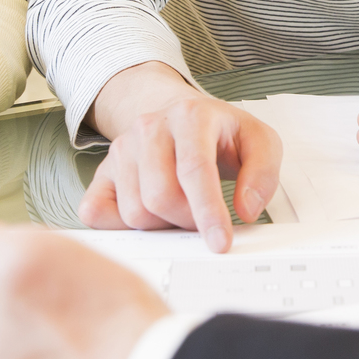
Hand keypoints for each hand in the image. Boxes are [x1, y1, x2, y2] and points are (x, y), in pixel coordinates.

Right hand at [83, 63, 280, 252]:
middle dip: (187, 220)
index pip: (194, 170)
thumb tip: (245, 210)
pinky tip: (148, 217)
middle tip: (203, 218)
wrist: (178, 115)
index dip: (208, 212)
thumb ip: (262, 174)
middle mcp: (149, 127)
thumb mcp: (258, 141)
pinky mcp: (102, 172)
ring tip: (180, 209)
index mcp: (190, 116)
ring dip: (162, 224)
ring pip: (134, 211)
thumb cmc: (219, 133)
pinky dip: (120, 226)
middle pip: (160, 197)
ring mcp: (121, 149)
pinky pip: (96, 212)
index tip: (220, 243)